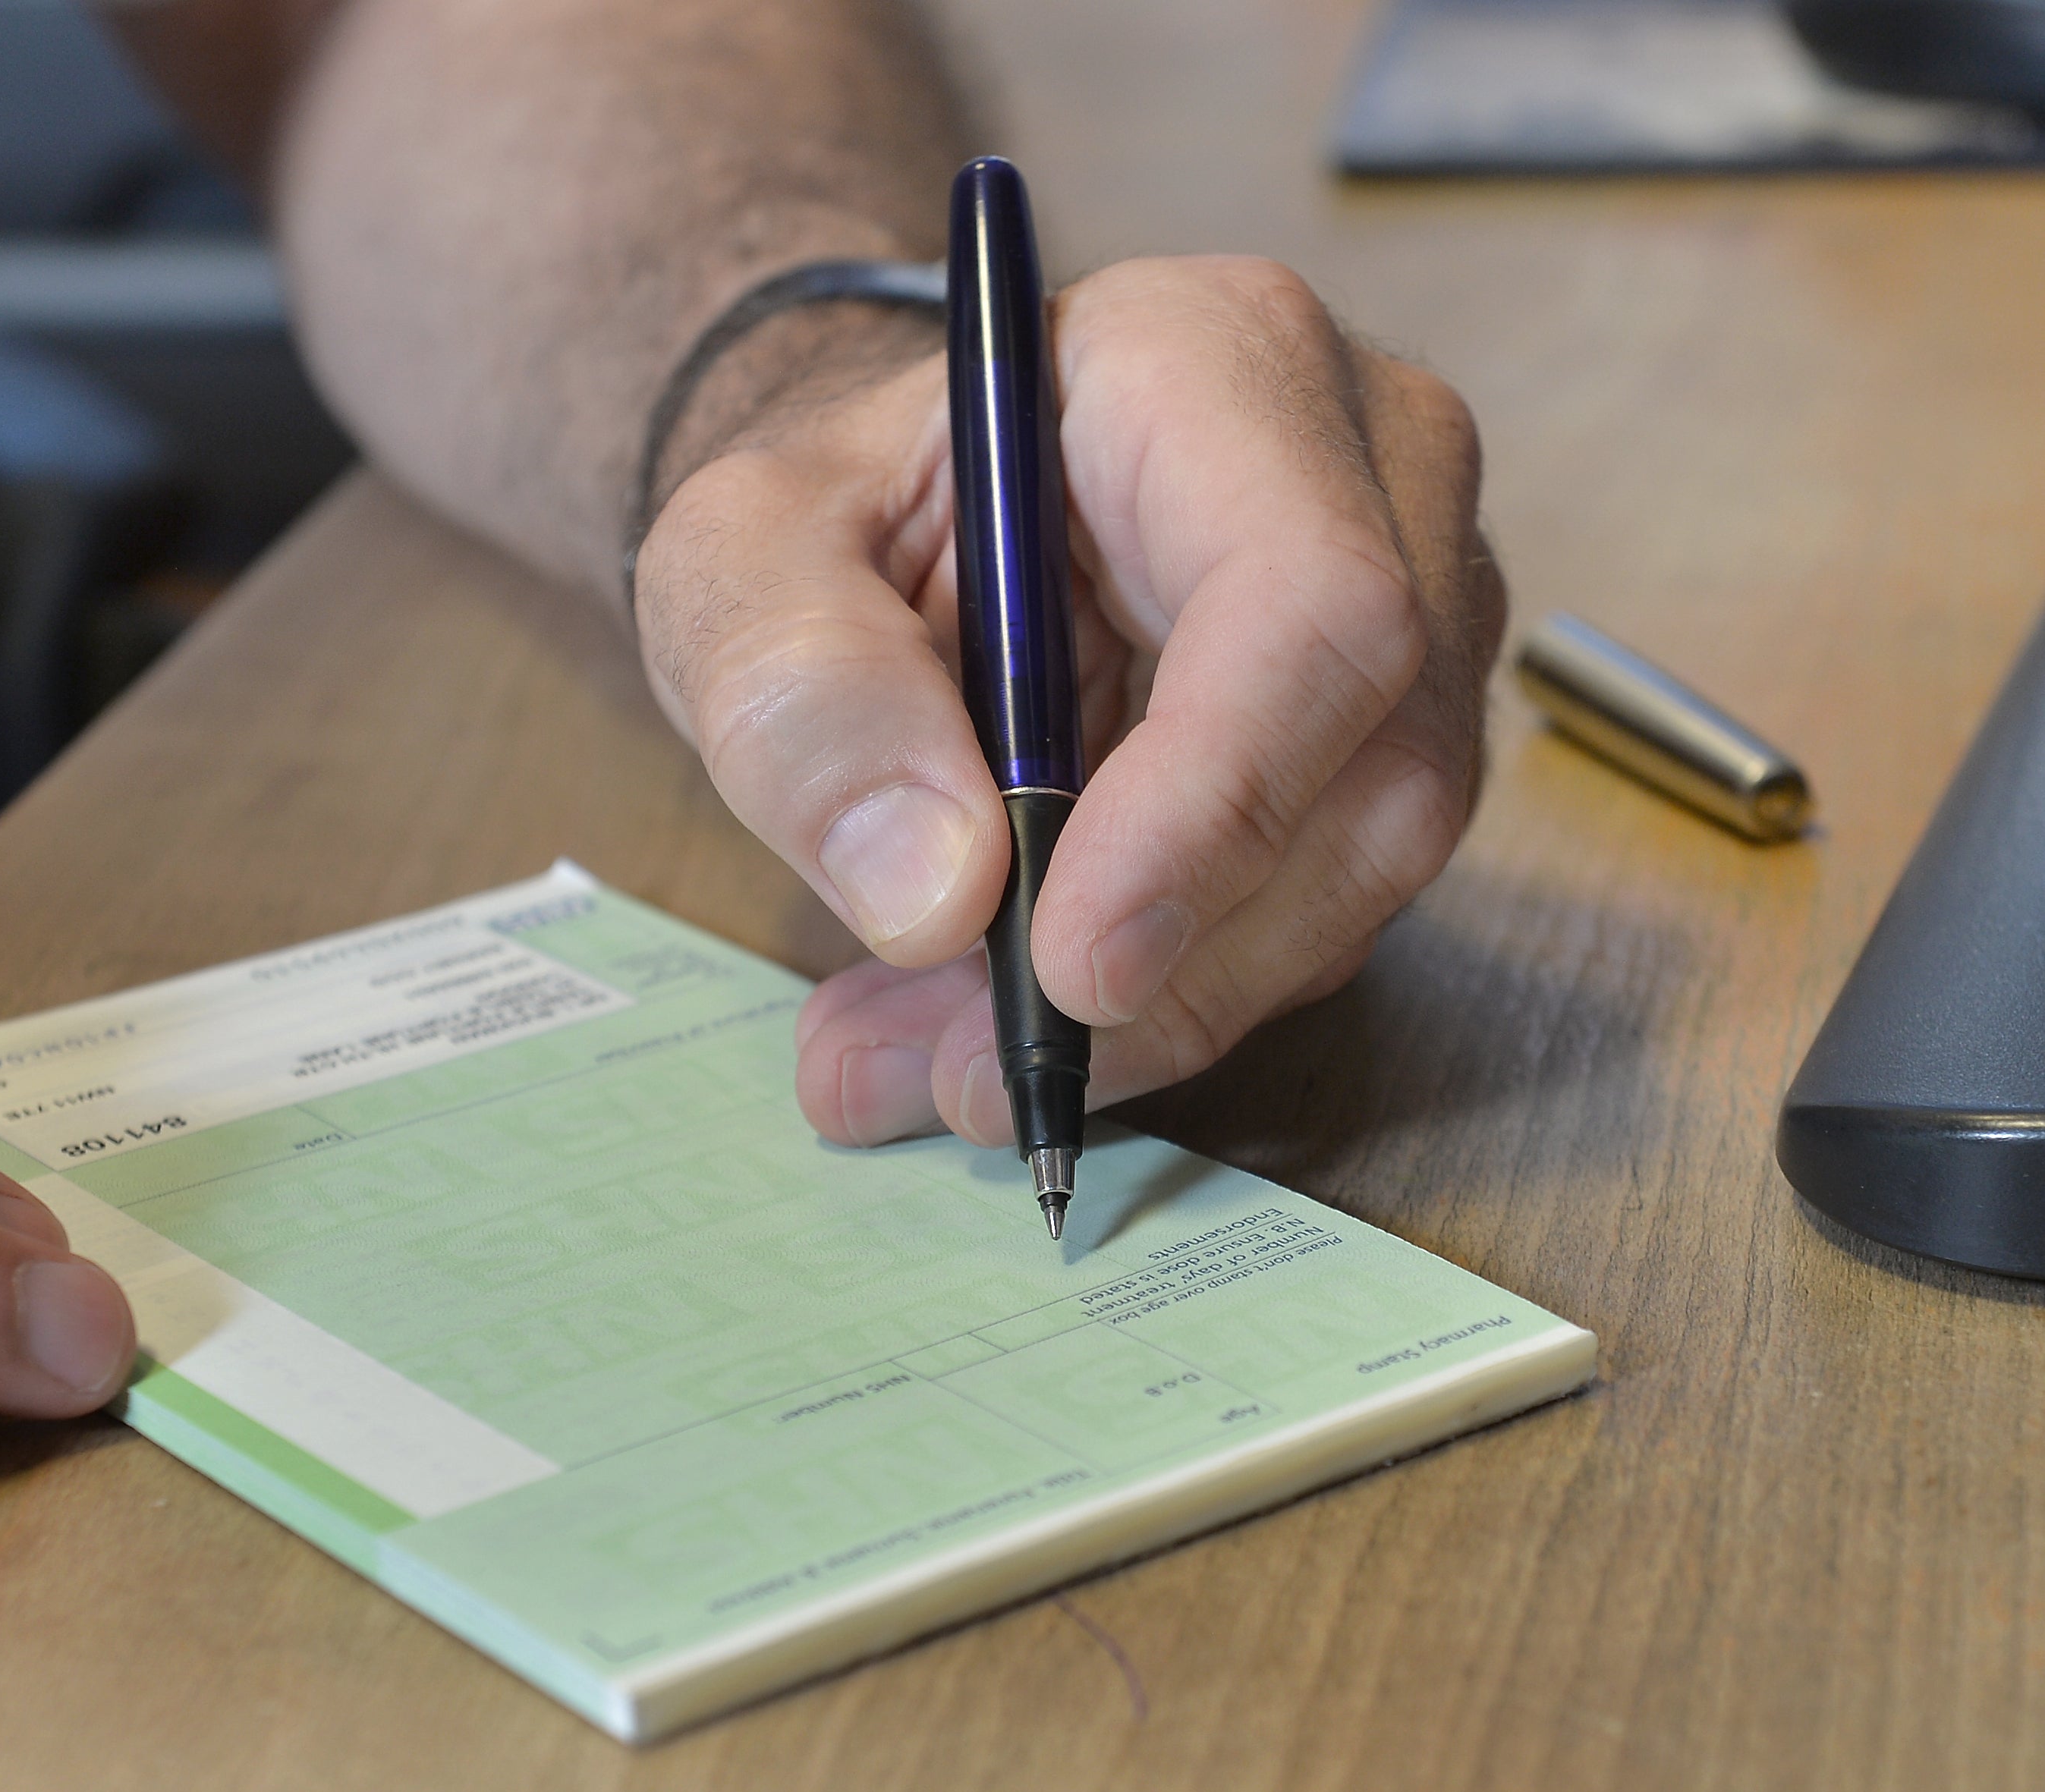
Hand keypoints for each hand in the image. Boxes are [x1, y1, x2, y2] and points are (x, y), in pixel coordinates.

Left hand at [635, 255, 1502, 1146]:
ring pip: (1354, 881)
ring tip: (927, 1061)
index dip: (1211, 806)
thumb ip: (800, 689)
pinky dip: (1156, 1005)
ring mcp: (1411, 621)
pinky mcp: (1377, 750)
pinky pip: (1311, 921)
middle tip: (956, 1074)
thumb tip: (935, 891)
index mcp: (1219, 362)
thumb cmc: (832, 510)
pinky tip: (993, 1026)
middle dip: (1166, 966)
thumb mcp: (734, 557)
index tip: (1070, 968)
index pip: (1309, 600)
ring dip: (1149, 1014)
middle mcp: (1372, 478)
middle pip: (1368, 773)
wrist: (888, 528)